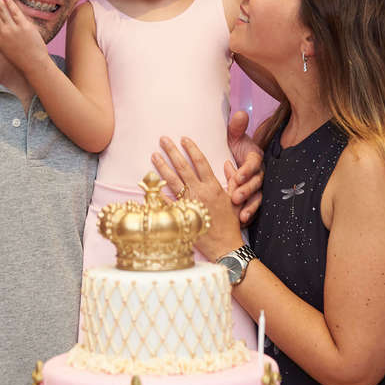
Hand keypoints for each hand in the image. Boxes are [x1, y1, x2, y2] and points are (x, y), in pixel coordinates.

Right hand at [0, 0, 50, 71]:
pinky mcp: (23, 27)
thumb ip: (5, 34)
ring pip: (2, 10)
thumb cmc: (22, 57)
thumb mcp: (8, 47)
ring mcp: (12, 29)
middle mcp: (2, 32)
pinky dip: (10, 3)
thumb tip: (6, 23)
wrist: (33, 64)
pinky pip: (14, 12)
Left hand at [152, 136, 243, 259]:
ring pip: (172, 181)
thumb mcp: (235, 199)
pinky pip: (166, 201)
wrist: (225, 245)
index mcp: (213, 187)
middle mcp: (200, 192)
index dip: (192, 149)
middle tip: (163, 139)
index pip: (201, 162)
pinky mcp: (181, 214)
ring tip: (153, 155)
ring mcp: (189, 203)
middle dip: (172, 151)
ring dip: (162, 167)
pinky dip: (157, 192)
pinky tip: (149, 181)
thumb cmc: (231, 223)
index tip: (184, 138)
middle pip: (183, 167)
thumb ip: (232, 180)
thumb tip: (227, 163)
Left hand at [225, 110, 262, 223]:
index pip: (254, 164)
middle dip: (246, 190)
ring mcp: (258, 187)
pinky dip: (249, 215)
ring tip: (242, 216)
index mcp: (255, 158)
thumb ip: (237, 127)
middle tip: (235, 197)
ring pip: (257, 198)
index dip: (246, 170)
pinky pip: (254, 208)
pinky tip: (242, 223)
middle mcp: (259, 173)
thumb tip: (239, 113)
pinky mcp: (254, 198)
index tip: (237, 175)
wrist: (242, 161)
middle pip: (256, 183)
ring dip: (250, 207)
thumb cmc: (238, 148)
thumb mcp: (236, 137)